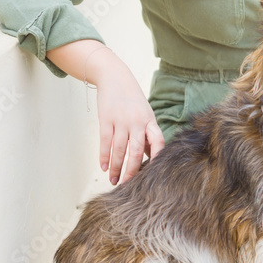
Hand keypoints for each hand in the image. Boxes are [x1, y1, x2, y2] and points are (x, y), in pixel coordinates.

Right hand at [92, 61, 164, 185]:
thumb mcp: (144, 114)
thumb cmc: (132, 99)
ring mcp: (121, 120)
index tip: (154, 175)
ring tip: (113, 180)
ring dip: (116, 167)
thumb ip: (147, 135)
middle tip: (128, 185)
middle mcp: (137, 121)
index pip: (158, 141)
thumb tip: (151, 158)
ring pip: (119, 150)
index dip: (157, 158)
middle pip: (137, 151)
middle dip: (132, 171)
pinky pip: (105, 142)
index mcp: (150, 121)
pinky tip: (104, 167)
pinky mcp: (106, 119)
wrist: (114, 77)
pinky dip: (104, 157)